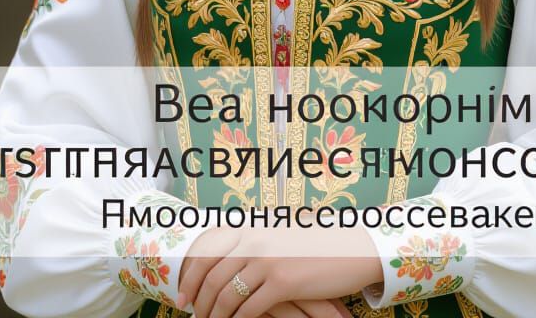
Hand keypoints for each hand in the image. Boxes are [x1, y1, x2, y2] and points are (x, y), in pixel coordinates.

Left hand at [177, 225, 381, 317]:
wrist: (352, 247)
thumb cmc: (317, 244)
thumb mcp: (280, 235)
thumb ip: (255, 243)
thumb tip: (229, 261)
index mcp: (252, 227)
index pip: (208, 252)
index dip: (190, 277)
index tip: (182, 296)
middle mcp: (255, 240)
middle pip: (213, 277)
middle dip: (200, 302)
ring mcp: (268, 260)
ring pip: (228, 296)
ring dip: (216, 316)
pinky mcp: (283, 282)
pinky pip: (250, 309)